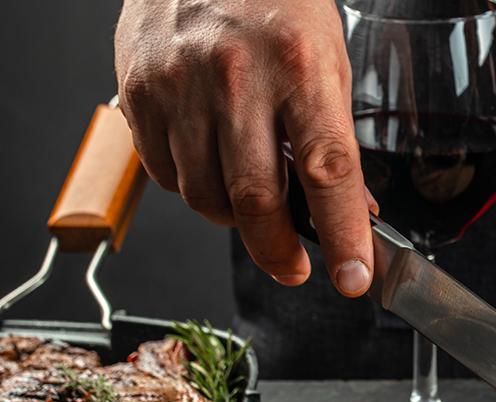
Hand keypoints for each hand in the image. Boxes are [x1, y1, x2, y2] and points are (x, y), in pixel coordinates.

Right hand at [115, 0, 378, 295]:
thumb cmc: (276, 5)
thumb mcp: (327, 64)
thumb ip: (333, 141)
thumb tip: (352, 214)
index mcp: (300, 67)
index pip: (327, 171)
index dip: (342, 235)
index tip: (353, 278)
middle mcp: (237, 76)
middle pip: (255, 200)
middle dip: (278, 251)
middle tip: (293, 267)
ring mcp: (180, 84)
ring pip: (205, 197)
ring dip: (234, 217)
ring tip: (251, 193)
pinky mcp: (139, 91)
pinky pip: (165, 174)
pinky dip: (192, 186)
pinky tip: (211, 160)